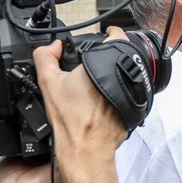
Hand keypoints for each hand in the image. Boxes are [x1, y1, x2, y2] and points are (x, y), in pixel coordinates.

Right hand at [32, 28, 130, 159]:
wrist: (87, 149)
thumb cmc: (72, 121)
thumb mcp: (48, 83)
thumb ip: (45, 57)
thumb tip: (53, 47)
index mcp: (107, 64)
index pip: (118, 36)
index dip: (111, 32)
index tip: (107, 33)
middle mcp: (125, 75)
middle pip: (124, 54)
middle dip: (111, 53)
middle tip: (96, 58)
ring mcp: (134, 91)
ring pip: (129, 72)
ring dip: (117, 71)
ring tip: (99, 79)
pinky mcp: (136, 106)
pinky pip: (130, 89)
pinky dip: (120, 89)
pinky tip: (104, 97)